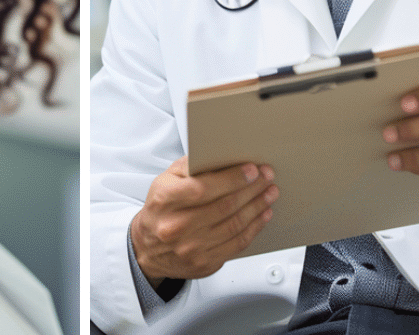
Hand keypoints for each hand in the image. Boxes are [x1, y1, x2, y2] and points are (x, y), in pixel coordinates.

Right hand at [130, 155, 278, 283]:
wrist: (148, 248)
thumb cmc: (160, 210)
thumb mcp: (164, 181)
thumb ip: (188, 167)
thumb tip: (220, 156)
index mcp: (164, 201)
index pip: (203, 188)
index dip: (231, 179)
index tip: (251, 170)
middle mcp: (176, 226)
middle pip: (224, 206)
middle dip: (251, 189)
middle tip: (267, 177)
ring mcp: (190, 248)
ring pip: (234, 225)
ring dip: (257, 207)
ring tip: (269, 193)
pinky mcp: (204, 263)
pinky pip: (237, 244)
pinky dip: (254, 228)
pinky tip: (263, 214)